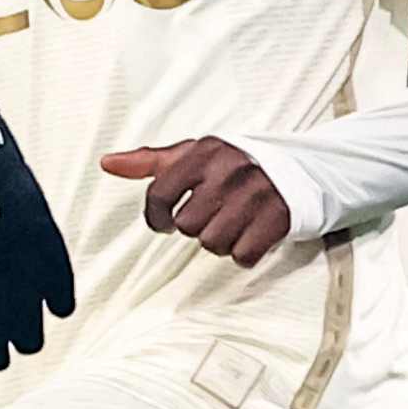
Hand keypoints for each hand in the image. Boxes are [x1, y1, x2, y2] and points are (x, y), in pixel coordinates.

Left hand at [98, 137, 297, 267]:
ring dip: (219, 242)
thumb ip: (149, 161)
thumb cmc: (234, 164)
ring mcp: (257, 195)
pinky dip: (244, 253)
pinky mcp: (279, 218)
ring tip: (232, 224)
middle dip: (196, 227)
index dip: (156, 216)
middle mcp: (230, 172)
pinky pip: (244, 255)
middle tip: (212, 216)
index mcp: (204, 154)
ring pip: (213, 243)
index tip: (163, 222)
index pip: (160, 195)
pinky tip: (250, 235)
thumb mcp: (192, 155)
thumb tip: (108, 163)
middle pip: (187, 226)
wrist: (300, 168)